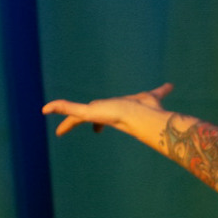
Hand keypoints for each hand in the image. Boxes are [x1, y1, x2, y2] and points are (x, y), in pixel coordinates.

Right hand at [42, 83, 173, 137]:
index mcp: (115, 111)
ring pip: (75, 114)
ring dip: (63, 114)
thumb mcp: (153, 95)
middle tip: (63, 131)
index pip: (102, 116)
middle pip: (86, 116)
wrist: (143, 118)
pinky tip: (46, 109)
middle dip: (75, 122)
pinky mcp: (89, 113)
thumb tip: (172, 85)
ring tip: (49, 115)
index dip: (98, 124)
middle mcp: (104, 113)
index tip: (97, 131)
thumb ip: (162, 91)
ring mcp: (96, 113)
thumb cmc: (150, 109)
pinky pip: (70, 108)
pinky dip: (58, 107)